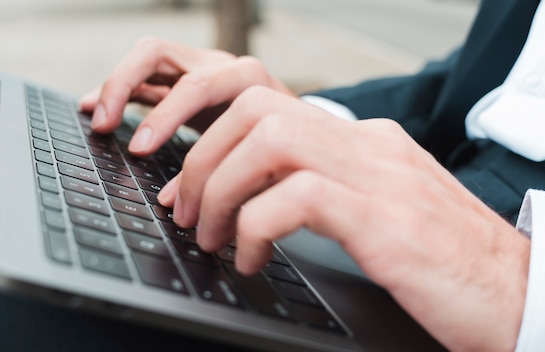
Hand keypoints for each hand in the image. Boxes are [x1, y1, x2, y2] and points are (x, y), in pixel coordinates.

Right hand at [79, 36, 294, 155]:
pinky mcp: (187, 80)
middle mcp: (220, 65)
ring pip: (147, 58)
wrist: (301, 126)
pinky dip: (120, 91)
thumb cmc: (286, 146)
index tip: (140, 151)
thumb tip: (172, 202)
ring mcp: (201, 68)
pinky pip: (145, 77)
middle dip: (125, 88)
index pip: (196, 86)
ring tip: (95, 115)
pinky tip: (97, 109)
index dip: (163, 118)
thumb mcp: (263, 161)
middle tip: (106, 126)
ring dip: (116, 85)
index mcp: (246, 81)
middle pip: (159, 54)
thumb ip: (221, 176)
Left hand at [158, 86, 529, 350]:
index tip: (194, 190)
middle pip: (257, 112)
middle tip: (189, 210)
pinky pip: (294, 198)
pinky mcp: (385, 218)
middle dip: (205, 159)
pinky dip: (254, 228)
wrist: (522, 293)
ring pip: (267, 141)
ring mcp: (380, 177)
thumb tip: (269, 198)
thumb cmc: (449, 262)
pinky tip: (252, 259)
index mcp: (368, 144)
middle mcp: (371, 147)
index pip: (273, 110)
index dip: (216, 145)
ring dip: (219, 190)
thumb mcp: (387, 211)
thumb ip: (336, 191)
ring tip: (212, 237)